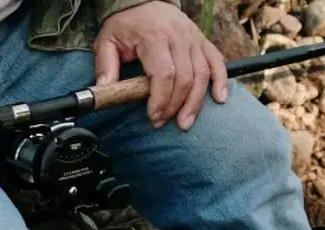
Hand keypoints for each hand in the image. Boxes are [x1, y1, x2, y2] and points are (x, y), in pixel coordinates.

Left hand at [93, 1, 228, 130]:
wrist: (143, 1)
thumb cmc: (126, 24)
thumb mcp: (107, 41)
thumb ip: (105, 66)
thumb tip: (103, 91)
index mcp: (154, 37)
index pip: (164, 74)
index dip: (160, 99)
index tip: (152, 116)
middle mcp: (178, 37)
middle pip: (185, 78)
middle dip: (174, 105)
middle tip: (161, 122)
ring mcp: (193, 38)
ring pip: (202, 74)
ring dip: (195, 102)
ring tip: (185, 122)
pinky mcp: (202, 41)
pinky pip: (217, 61)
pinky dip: (220, 81)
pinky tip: (219, 99)